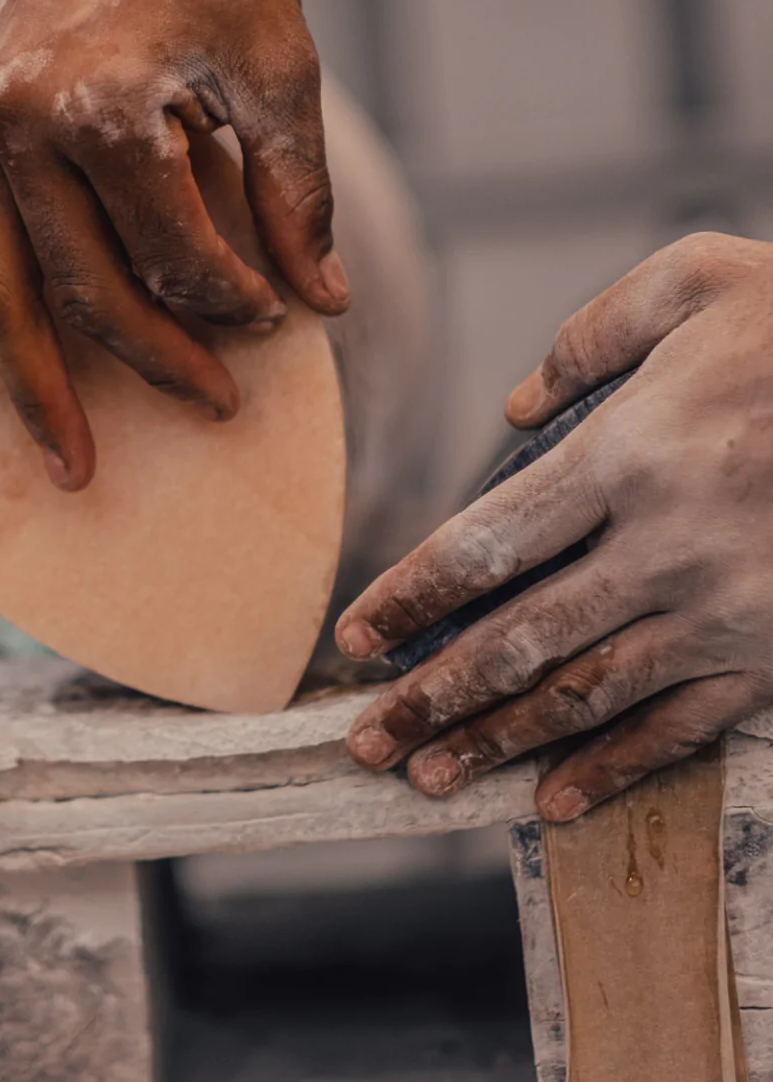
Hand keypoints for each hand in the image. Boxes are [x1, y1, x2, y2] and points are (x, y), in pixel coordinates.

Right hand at [0, 0, 349, 490]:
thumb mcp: (280, 69)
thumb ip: (295, 193)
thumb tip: (321, 306)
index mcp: (101, 104)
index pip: (172, 254)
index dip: (235, 302)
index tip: (283, 319)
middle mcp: (18, 119)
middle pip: (82, 285)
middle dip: (154, 358)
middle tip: (211, 409)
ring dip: (30, 380)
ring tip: (64, 461)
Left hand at [336, 231, 772, 819]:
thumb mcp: (695, 281)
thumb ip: (587, 338)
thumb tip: (512, 412)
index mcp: (630, 453)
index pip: (486, 545)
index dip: (409, 598)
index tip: (355, 638)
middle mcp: (667, 546)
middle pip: (518, 641)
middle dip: (431, 697)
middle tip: (363, 741)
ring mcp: (725, 612)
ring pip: (586, 697)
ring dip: (499, 744)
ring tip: (428, 778)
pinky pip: (681, 728)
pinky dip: (614, 770)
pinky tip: (554, 799)